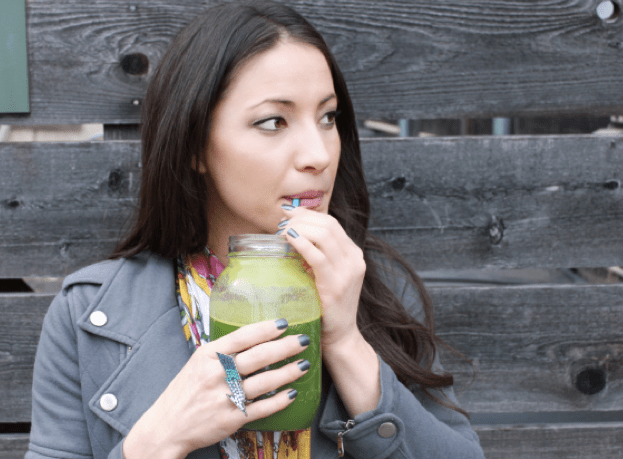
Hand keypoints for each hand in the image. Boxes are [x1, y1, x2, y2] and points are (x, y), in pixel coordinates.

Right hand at [123, 320, 308, 458]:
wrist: (166, 426)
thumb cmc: (185, 391)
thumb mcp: (197, 362)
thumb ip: (222, 350)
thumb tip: (254, 335)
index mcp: (207, 355)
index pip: (242, 337)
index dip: (265, 329)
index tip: (284, 323)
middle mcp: (216, 374)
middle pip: (258, 357)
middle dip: (285, 347)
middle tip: (303, 341)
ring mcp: (224, 398)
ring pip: (264, 382)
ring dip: (288, 373)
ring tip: (304, 365)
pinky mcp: (231, 419)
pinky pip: (261, 408)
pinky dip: (279, 401)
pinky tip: (292, 393)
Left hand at [278, 206, 365, 348]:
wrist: (340, 336)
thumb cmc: (326, 305)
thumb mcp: (325, 274)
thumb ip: (314, 255)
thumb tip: (290, 231)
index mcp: (353, 253)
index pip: (331, 222)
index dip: (308, 213)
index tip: (288, 213)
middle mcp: (354, 259)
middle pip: (328, 224)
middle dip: (302, 218)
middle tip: (281, 223)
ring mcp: (348, 271)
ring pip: (324, 235)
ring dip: (300, 228)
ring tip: (282, 232)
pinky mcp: (336, 285)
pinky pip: (318, 256)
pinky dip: (302, 243)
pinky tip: (289, 240)